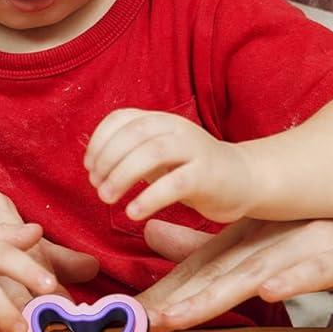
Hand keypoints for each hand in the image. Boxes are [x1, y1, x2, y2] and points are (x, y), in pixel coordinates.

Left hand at [85, 108, 257, 223]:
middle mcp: (176, 128)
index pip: (121, 118)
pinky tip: (133, 213)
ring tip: (106, 199)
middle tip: (96, 186)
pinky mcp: (207, 175)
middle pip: (133, 133)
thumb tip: (94, 166)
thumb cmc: (192, 170)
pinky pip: (174, 184)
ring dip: (122, 176)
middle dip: (107, 159)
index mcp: (161, 120)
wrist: (243, 179)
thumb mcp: (159, 154)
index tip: (89, 167)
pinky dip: (149, 198)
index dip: (98, 141)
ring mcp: (194, 149)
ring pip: (152, 153)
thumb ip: (131, 153)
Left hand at [135, 200, 332, 331]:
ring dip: (215, 294)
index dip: (162, 294)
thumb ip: (222, 252)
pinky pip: (312, 270)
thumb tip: (155, 236)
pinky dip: (290, 279)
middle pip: (215, 272)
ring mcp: (303, 246)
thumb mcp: (275, 250)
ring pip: (253, 271)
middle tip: (136, 323)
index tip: (124, 318)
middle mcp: (269, 241)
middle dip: (174, 299)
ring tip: (179, 314)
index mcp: (252, 241)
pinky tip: (269, 290)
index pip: (199, 271)